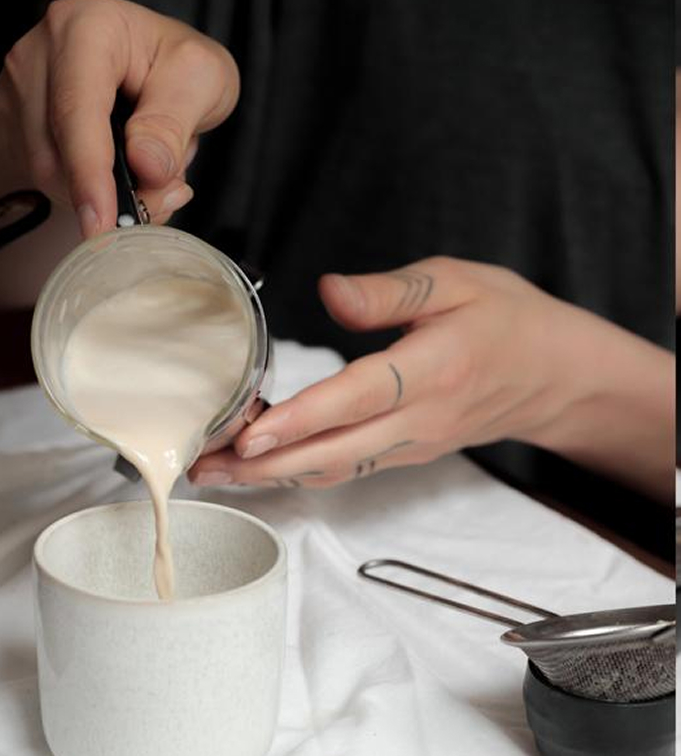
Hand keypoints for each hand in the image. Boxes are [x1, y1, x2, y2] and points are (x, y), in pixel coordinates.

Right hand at [0, 0, 239, 235]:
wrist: (152, 64)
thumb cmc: (177, 65)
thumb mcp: (203, 80)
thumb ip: (174, 123)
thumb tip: (146, 167)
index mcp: (84, 28)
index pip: (77, 112)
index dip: (89, 174)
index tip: (102, 223)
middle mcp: (37, 55)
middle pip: (56, 154)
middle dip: (110, 194)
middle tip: (165, 194)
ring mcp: (18, 91)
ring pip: (48, 176)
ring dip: (104, 195)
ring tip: (150, 172)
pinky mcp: (15, 124)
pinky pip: (46, 179)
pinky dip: (89, 192)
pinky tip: (120, 173)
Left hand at [190, 257, 613, 488]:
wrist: (553, 375)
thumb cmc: (506, 318)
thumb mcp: (456, 280)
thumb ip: (390, 290)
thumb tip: (329, 291)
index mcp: (434, 367)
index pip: (358, 398)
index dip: (301, 419)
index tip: (249, 433)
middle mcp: (421, 418)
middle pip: (333, 451)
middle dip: (263, 464)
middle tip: (201, 465)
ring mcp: (412, 444)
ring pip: (334, 469)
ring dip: (271, 476)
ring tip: (214, 471)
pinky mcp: (406, 454)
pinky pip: (346, 469)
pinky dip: (299, 472)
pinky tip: (260, 466)